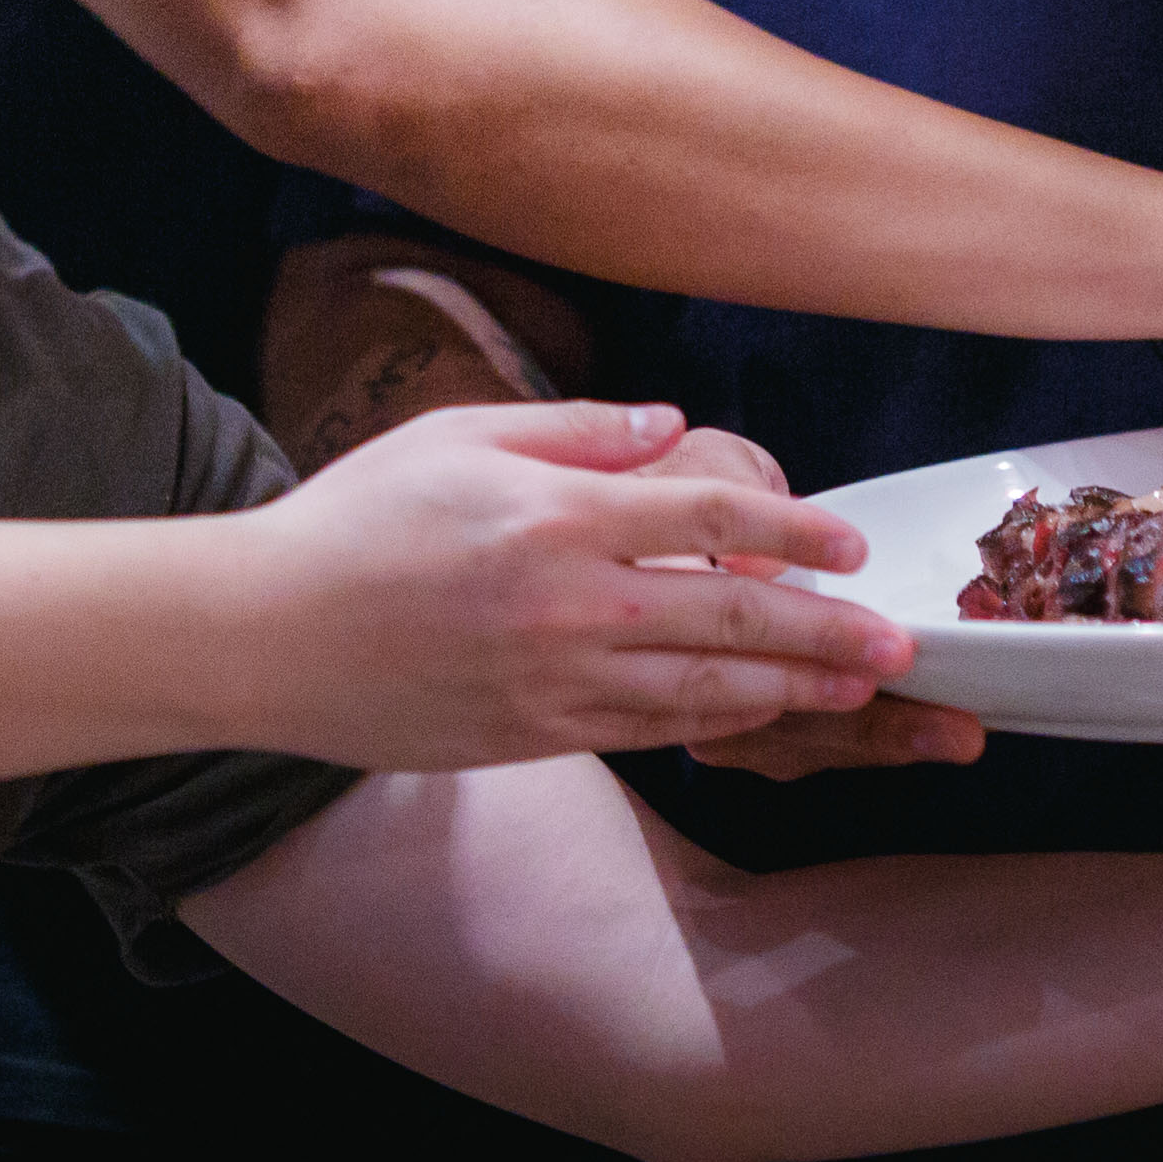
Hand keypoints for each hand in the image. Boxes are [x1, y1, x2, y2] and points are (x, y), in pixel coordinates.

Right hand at [228, 402, 912, 771]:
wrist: (264, 634)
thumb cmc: (354, 519)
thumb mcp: (456, 435)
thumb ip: (574, 430)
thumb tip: (671, 426)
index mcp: (553, 514)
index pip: (706, 513)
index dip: (792, 530)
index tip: (849, 546)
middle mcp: (567, 602)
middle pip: (729, 613)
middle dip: (826, 631)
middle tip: (898, 644)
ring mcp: (553, 680)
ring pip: (703, 688)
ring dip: (793, 689)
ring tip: (858, 689)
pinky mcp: (533, 735)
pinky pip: (650, 730)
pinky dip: (715, 721)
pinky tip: (759, 714)